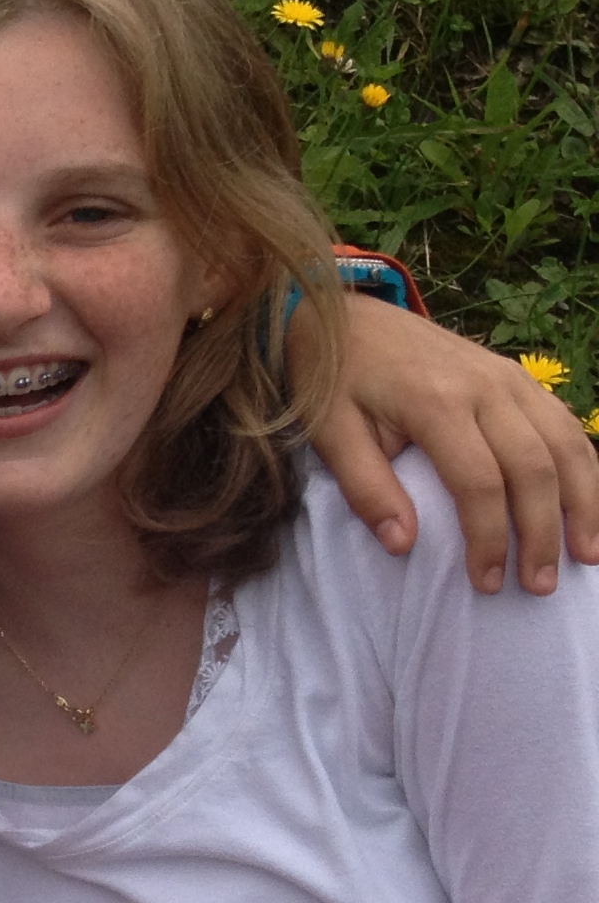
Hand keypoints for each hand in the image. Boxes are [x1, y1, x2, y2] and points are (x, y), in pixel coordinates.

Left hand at [307, 294, 598, 594]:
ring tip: (586, 555)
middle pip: (534, 468)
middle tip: (539, 586)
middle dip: (543, 532)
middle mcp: (486, 387)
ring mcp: (510, 378)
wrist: (345, 316)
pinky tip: (589, 505)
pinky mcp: (518, 377)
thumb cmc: (331, 381)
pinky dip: (584, 467)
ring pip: (566, 445)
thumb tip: (402, 546)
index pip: (479, 483)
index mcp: (437, 401)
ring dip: (583, 503)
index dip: (488, 538)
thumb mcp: (330, 433)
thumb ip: (365, 488)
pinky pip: (565, 424)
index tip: (487, 582)